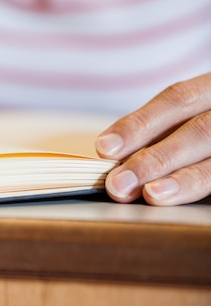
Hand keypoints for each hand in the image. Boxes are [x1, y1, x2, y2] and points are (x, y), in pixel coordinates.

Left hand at [95, 73, 210, 205]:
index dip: (140, 123)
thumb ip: (163, 132)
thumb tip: (113, 158)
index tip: (104, 148)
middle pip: (200, 131)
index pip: (177, 99)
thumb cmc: (206, 125)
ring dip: (186, 180)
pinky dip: (209, 193)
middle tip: (118, 185)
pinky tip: (184, 205)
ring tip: (153, 195)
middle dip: (156, 159)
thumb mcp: (195, 115)